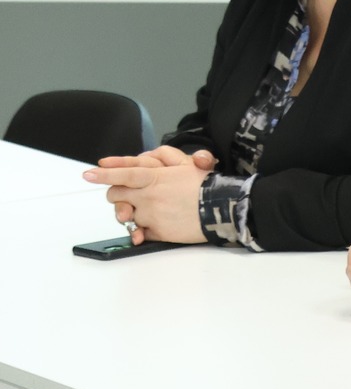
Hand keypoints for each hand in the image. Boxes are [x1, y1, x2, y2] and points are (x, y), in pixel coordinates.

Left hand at [83, 157, 208, 243]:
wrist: (224, 209)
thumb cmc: (208, 187)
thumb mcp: (186, 166)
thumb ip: (164, 161)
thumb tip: (148, 156)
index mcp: (155, 177)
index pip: (123, 173)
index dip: (104, 173)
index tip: (88, 174)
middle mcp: (149, 195)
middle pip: (117, 194)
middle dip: (117, 195)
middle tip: (126, 197)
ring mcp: (152, 214)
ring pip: (127, 215)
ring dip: (131, 214)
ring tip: (142, 214)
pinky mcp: (158, 232)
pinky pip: (139, 232)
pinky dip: (140, 232)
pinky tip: (146, 231)